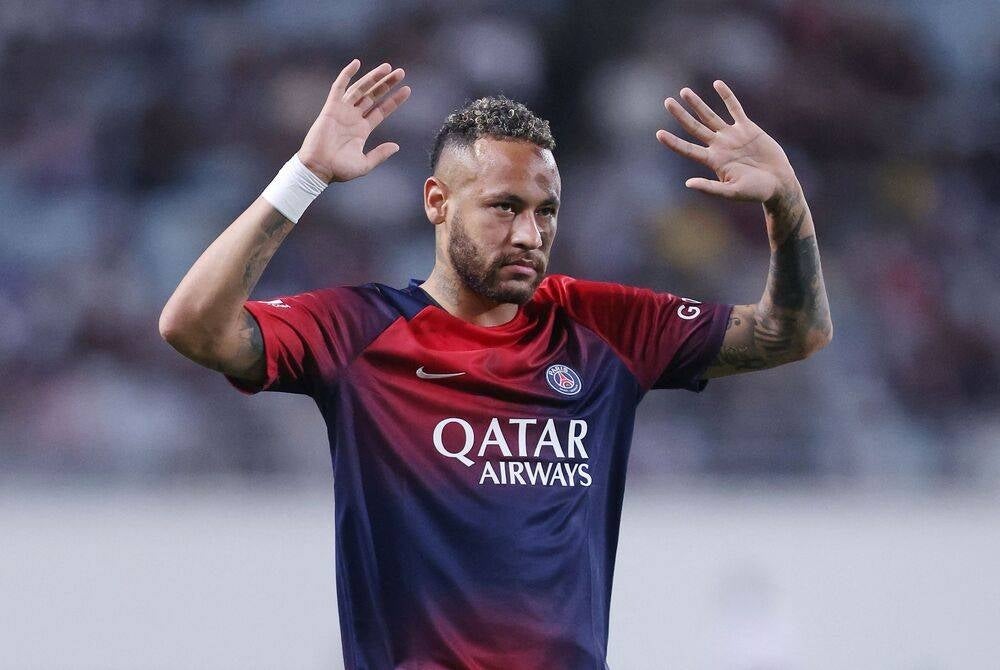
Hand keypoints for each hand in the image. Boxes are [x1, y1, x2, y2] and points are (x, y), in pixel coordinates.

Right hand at [297, 59, 410, 182]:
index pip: (381, 110)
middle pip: (373, 95)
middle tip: (401, 72)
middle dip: (387, 84)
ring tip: (388, 67)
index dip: (394, 100)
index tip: (407, 89)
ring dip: (373, 77)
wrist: (319, 168)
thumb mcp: (364, 164)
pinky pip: (339, 87)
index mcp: (362, 129)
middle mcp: (354, 117)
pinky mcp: (331, 108)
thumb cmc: (339, 169)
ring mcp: (342, 111)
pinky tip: (357, 63)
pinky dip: (346, 74)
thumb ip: (380, 154)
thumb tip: (396, 146)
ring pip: (360, 89)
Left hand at [656, 80, 797, 204]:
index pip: (688, 149)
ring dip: (697, 104)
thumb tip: (688, 183)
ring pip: (710, 116)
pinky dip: (726, 96)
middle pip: (695, 127)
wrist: (779, 183)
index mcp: (713, 161)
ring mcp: (732, 136)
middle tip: (667, 102)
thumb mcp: (732, 192)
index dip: (673, 142)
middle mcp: (719, 146)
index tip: (658, 133)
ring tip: (684, 91)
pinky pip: (735, 108)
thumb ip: (710, 187)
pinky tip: (717, 84)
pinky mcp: (748, 128)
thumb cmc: (756, 192)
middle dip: (681, 115)